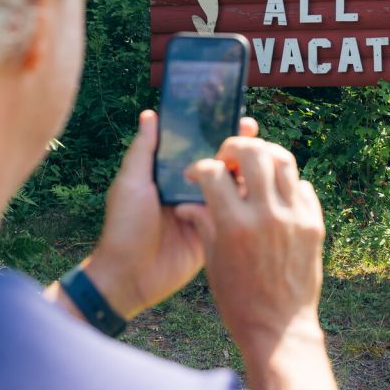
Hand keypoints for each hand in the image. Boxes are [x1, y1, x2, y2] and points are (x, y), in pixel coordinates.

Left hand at [83, 110, 258, 319]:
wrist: (130, 275)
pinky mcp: (214, 231)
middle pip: (217, 163)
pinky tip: (263, 188)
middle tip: (254, 131)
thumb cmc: (125, 226)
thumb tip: (149, 114)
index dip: (214, 131)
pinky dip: (247, 201)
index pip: (196, 147)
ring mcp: (204, 210)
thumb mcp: (132, 183)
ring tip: (263, 156)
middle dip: (237, 147)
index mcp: (169, 175)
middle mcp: (189, 189)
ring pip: (230, 185)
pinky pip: (234, 212)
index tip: (233, 114)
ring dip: (245, 171)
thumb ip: (143, 150)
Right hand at [178, 136, 325, 358]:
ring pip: (284, 160)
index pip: (213, 172)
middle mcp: (266, 215)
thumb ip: (204, 224)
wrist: (279, 328)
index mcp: (234, 226)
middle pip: (253, 152)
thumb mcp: (213, 261)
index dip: (199, 167)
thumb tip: (188, 202)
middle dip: (235, 146)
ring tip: (255, 166)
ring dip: (266, 156)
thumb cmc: (239, 300)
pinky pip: (303, 187)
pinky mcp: (314, 224)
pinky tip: (276, 194)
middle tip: (229, 157)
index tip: (197, 174)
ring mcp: (295, 217)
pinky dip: (288, 183)